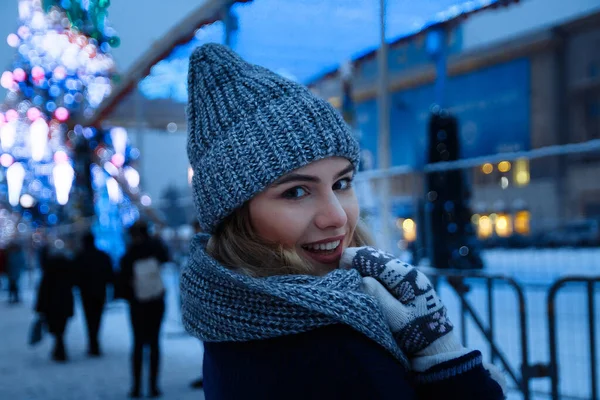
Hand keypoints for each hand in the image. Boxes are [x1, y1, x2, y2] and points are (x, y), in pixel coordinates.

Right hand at [340, 247, 455, 357]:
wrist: (438, 348)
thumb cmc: (419, 335)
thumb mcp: (396, 318)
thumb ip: (377, 295)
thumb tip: (359, 277)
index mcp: (406, 275)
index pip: (371, 257)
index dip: (350, 260)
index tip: (339, 273)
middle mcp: (407, 270)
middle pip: (373, 256)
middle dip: (355, 264)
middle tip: (342, 278)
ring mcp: (407, 276)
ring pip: (377, 263)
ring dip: (362, 269)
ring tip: (351, 283)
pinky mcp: (405, 284)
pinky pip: (383, 272)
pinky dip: (370, 275)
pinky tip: (364, 286)